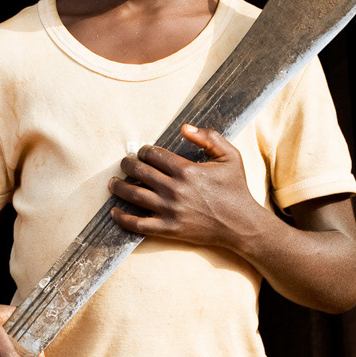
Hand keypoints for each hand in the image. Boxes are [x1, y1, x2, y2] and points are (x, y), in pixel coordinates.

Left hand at [108, 123, 261, 250]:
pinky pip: (138, 224)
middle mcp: (174, 189)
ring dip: (119, 187)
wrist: (241, 225)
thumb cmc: (236, 189)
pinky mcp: (169, 229)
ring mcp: (170, 210)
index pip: (153, 155)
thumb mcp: (231, 156)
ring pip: (133, 195)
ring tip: (114, 183)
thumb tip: (185, 127)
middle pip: (138, 172)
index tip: (143, 153)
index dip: (144, 151)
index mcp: (186, 170)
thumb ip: (209, 137)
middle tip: (124, 164)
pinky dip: (122, 218)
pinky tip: (114, 212)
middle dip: (127, 165)